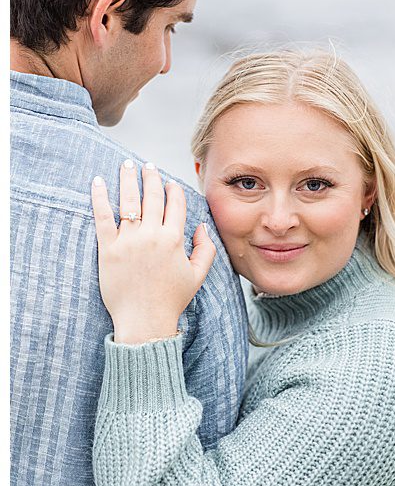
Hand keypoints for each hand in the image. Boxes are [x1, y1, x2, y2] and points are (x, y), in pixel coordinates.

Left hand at [91, 160, 215, 343]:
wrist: (144, 320)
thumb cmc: (172, 300)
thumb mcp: (198, 275)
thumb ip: (205, 249)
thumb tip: (201, 227)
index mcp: (175, 240)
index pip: (175, 205)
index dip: (173, 190)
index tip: (169, 182)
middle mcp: (152, 236)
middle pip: (152, 197)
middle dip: (151, 177)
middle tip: (147, 165)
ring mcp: (129, 241)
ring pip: (128, 201)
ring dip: (128, 179)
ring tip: (127, 165)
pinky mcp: (108, 248)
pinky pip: (102, 217)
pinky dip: (99, 197)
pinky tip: (97, 182)